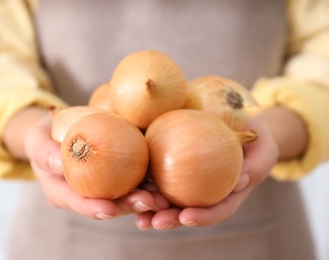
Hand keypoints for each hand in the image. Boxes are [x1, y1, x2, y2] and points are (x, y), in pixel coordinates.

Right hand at [23, 110, 168, 219]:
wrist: (54, 129)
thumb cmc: (42, 137)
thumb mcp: (37, 142)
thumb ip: (45, 152)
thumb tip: (58, 161)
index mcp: (63, 193)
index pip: (79, 204)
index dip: (94, 208)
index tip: (109, 209)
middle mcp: (85, 194)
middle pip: (108, 205)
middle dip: (129, 206)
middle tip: (148, 203)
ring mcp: (102, 186)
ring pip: (125, 196)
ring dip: (145, 198)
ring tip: (163, 197)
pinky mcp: (115, 173)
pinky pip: (133, 178)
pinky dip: (148, 180)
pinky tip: (165, 177)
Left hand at [135, 116, 278, 229]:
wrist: (245, 124)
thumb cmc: (258, 137)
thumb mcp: (265, 149)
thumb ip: (256, 166)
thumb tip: (239, 180)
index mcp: (228, 193)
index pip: (217, 210)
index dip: (202, 217)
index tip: (187, 217)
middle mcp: (207, 192)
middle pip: (188, 211)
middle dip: (169, 220)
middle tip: (153, 222)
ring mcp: (191, 181)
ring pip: (170, 198)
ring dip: (152, 208)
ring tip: (136, 214)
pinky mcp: (176, 164)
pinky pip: (160, 172)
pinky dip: (147, 181)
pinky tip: (132, 182)